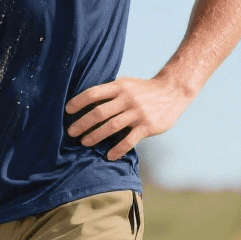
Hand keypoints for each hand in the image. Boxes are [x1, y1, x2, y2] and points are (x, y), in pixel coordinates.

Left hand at [64, 75, 189, 160]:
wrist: (173, 92)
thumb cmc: (144, 89)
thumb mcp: (127, 84)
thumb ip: (110, 91)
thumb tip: (86, 100)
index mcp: (120, 87)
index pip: (94, 93)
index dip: (79, 102)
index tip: (67, 110)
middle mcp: (127, 99)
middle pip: (99, 112)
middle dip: (82, 123)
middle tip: (71, 132)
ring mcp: (138, 113)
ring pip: (111, 127)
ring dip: (95, 136)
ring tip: (84, 142)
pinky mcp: (147, 126)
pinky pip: (129, 140)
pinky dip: (117, 149)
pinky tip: (109, 155)